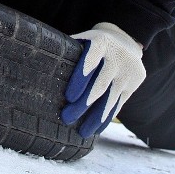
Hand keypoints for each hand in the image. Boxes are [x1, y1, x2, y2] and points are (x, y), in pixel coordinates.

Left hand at [62, 22, 145, 137]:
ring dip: (95, 118)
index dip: (80, 78)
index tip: (68, 96)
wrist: (125, 41)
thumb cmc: (92, 45)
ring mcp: (128, 71)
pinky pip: (119, 104)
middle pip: (99, 85)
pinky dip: (107, 117)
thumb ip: (68, 51)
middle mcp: (117, 56)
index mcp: (101, 42)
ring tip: (82, 132)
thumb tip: (39, 68)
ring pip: (110, 99)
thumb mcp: (83, 41)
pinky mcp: (134, 83)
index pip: (90, 60)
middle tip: (66, 118)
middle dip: (83, 104)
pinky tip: (97, 129)